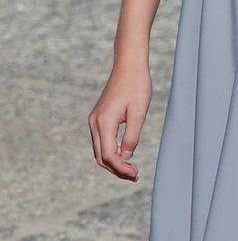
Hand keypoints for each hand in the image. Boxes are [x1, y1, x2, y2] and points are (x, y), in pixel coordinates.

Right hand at [88, 56, 151, 181]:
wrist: (128, 65)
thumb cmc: (137, 85)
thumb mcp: (139, 113)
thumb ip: (132, 136)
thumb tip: (126, 157)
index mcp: (104, 122)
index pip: (109, 155)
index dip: (121, 169)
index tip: (136, 174)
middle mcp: (95, 123)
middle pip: (101, 157)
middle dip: (116, 169)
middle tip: (135, 175)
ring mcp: (95, 120)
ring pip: (99, 150)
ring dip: (113, 162)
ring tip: (131, 169)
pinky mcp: (99, 117)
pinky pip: (102, 141)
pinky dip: (111, 152)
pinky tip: (125, 155)